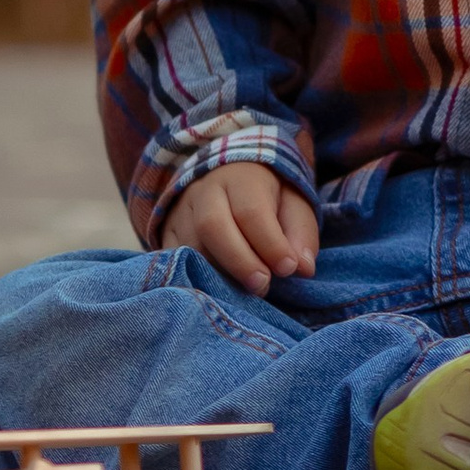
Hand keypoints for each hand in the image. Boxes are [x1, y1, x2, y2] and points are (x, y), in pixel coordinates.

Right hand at [165, 166, 318, 290]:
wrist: (228, 179)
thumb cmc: (267, 199)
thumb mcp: (294, 206)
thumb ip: (301, 234)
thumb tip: (303, 268)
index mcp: (241, 178)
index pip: (251, 212)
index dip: (271, 244)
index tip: (289, 269)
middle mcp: (205, 190)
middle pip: (212, 226)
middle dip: (240, 262)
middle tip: (262, 286)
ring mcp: (180, 211)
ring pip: (190, 247)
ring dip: (218, 275)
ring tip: (242, 291)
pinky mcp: (166, 231)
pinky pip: (173, 260)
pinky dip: (194, 279)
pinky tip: (216, 291)